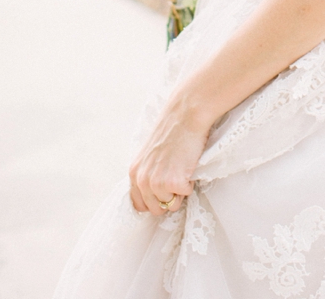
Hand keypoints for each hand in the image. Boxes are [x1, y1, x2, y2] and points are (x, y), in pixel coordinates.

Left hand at [129, 92, 210, 216]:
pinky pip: (185, 195)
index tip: (164, 191)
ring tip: (182, 168)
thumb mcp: (150, 154)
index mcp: (134, 173)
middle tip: (176, 177)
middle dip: (168, 198)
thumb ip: (147, 173)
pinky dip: (190, 183)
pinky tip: (188, 165)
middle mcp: (141, 180)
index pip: (139, 205)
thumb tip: (153, 194)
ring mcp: (156, 182)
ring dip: (180, 191)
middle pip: (156, 209)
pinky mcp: (173, 182)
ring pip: (172, 205)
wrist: (186, 115)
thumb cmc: (172, 131)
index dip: (154, 201)